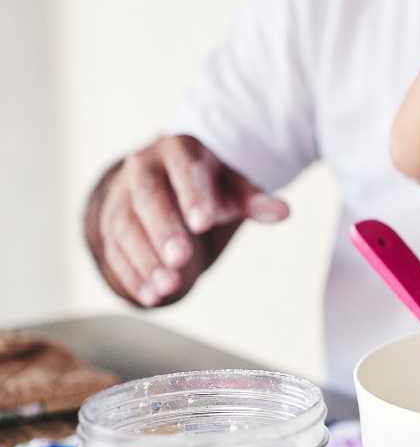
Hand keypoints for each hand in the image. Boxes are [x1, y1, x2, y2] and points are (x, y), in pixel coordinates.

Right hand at [88, 135, 288, 306]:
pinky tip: (151, 296)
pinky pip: (115, 252)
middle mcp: (143, 169)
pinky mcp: (109, 226)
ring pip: (128, 228)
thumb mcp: (234, 186)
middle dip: (164, 230)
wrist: (167, 183)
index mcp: (178, 150)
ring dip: (146, 260)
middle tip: (182, 258)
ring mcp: (121, 198)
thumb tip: (283, 211)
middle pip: (149, 199)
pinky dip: (133, 275)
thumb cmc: (210, 185)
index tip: (206, 222)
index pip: (184, 169)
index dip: (193, 195)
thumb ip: (254, 199)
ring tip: (168, 286)